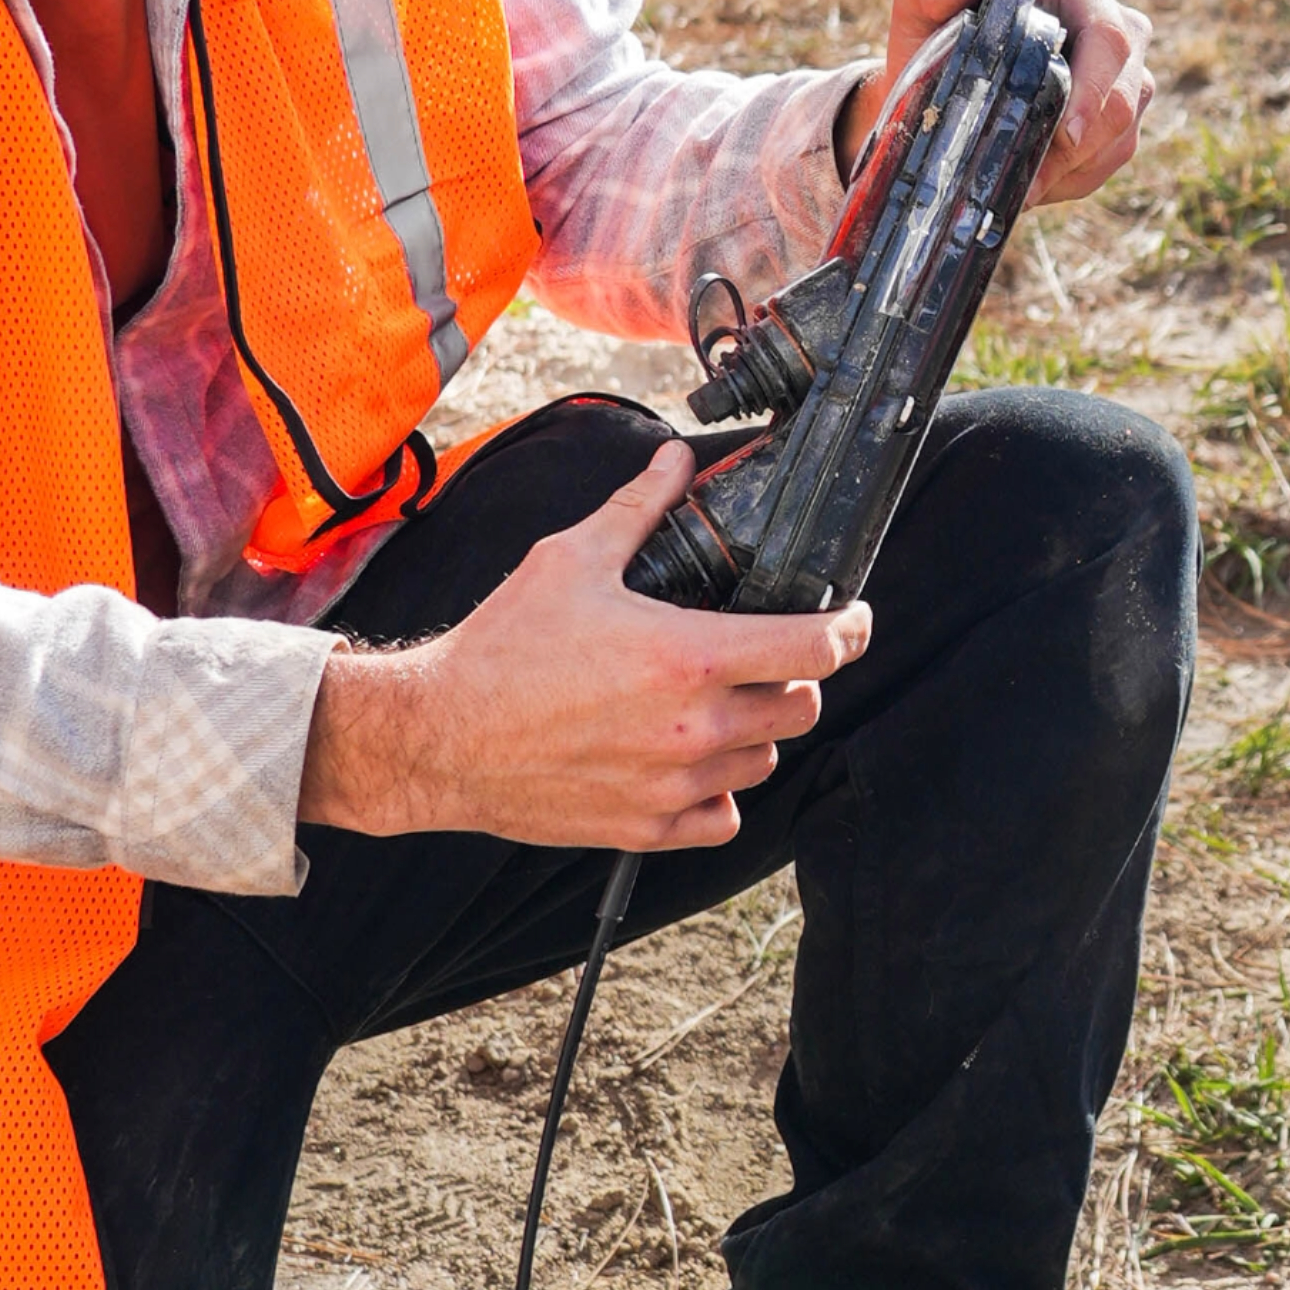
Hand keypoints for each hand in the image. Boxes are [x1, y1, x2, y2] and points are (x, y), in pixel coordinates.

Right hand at [300, 443, 866, 850]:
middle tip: (761, 659)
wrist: (438, 735)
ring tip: (711, 706)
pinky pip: (723, 817)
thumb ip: (638, 510)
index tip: (851, 620)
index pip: (816, 648)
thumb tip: (675, 463)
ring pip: (764, 760)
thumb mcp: (570, 559)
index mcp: (690, 657)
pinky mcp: (649, 826)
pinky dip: (718, 792)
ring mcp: (675, 784)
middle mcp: (695, 727)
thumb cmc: (502, 648)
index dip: (848, 629)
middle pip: (802, 707)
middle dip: (794, 677)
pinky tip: (686, 762)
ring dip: (754, 732)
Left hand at [834, 0, 1149, 207]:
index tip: (1066, 134)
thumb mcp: (920, 4)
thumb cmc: (936, 36)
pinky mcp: (1120, 123)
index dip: (1095, 89)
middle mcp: (1117, 29)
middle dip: (1080, 148)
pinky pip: (1109, 162)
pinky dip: (1070, 180)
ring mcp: (1126, 79)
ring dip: (1071, 170)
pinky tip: (1032, 182)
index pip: (1109, 38)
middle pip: (1124, 96)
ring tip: (1020, 185)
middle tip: (1031, 183)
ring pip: (1120, 136)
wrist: (943, 85)